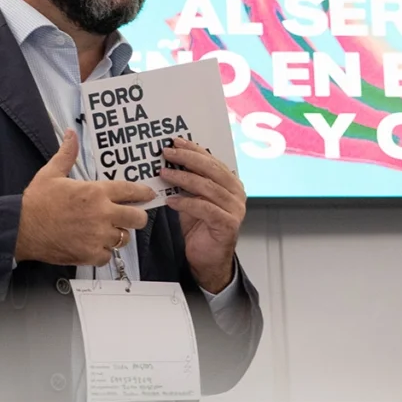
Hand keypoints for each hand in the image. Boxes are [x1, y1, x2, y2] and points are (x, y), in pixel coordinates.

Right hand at [16, 129, 155, 265]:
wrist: (21, 227)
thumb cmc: (37, 202)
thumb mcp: (52, 172)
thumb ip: (67, 154)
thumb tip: (71, 135)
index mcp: (95, 192)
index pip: (130, 191)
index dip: (143, 192)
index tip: (148, 194)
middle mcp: (101, 214)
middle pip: (137, 218)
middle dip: (136, 216)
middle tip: (129, 216)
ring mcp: (97, 236)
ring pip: (124, 238)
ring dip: (118, 234)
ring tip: (107, 231)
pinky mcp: (90, 254)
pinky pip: (108, 256)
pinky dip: (103, 252)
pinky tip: (94, 245)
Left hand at [159, 137, 245, 292]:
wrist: (207, 258)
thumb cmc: (200, 227)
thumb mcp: (192, 198)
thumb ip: (187, 181)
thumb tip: (168, 161)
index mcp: (230, 183)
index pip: (211, 160)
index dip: (194, 149)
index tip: (175, 142)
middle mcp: (236, 193)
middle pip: (211, 170)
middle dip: (187, 159)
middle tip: (167, 153)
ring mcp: (235, 209)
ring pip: (207, 187)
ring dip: (183, 178)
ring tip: (164, 174)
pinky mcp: (228, 224)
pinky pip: (205, 208)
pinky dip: (186, 203)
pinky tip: (170, 201)